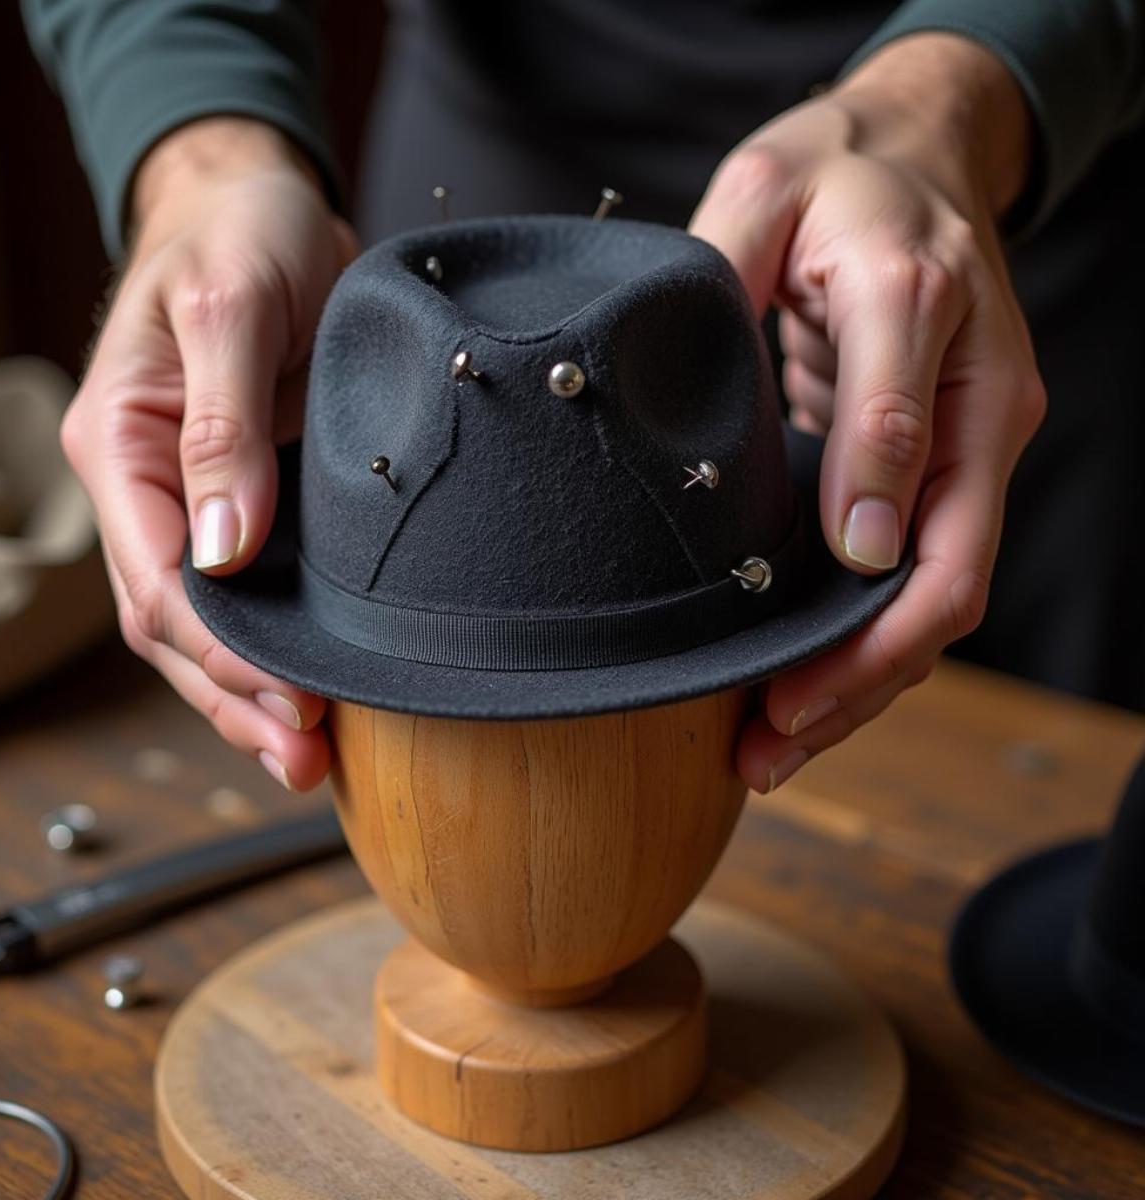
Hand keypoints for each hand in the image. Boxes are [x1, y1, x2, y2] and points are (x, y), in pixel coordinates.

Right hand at [62, 118, 355, 789]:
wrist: (264, 205)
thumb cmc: (237, 236)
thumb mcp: (227, 312)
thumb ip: (222, 426)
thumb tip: (225, 546)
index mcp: (120, 447)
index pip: (158, 579)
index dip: (222, 649)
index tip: (290, 695)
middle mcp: (151, 489)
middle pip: (177, 624)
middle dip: (237, 696)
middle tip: (306, 758)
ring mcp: (200, 501)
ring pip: (212, 624)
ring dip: (256, 691)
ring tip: (312, 753)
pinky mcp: (255, 499)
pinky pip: (257, 591)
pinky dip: (282, 645)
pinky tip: (320, 684)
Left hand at [689, 33, 1046, 792]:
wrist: (919, 158)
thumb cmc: (836, 176)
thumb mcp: (766, 186)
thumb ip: (727, 269)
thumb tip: (677, 384)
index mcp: (917, 299)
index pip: (903, 419)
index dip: (863, 507)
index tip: (808, 592)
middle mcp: (970, 387)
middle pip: (948, 556)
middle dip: (866, 658)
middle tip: (772, 727)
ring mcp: (973, 439)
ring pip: (942, 593)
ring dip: (866, 680)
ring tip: (774, 744)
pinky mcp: (951, 472)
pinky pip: (921, 581)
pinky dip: (867, 649)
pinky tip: (802, 698)